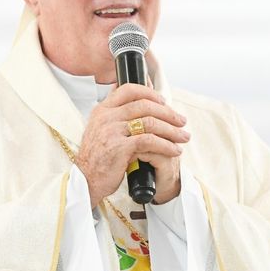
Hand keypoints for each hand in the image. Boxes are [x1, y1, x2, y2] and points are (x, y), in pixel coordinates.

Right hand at [76, 83, 189, 207]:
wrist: (86, 180)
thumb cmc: (97, 158)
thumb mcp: (100, 130)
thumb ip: (115, 116)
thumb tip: (137, 103)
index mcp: (102, 110)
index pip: (128, 89)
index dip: (150, 93)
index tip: (164, 102)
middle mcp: (106, 117)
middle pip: (144, 105)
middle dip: (168, 113)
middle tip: (181, 121)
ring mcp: (112, 131)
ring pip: (150, 122)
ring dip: (171, 130)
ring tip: (183, 137)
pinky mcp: (119, 147)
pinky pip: (149, 141)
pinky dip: (165, 145)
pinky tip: (174, 150)